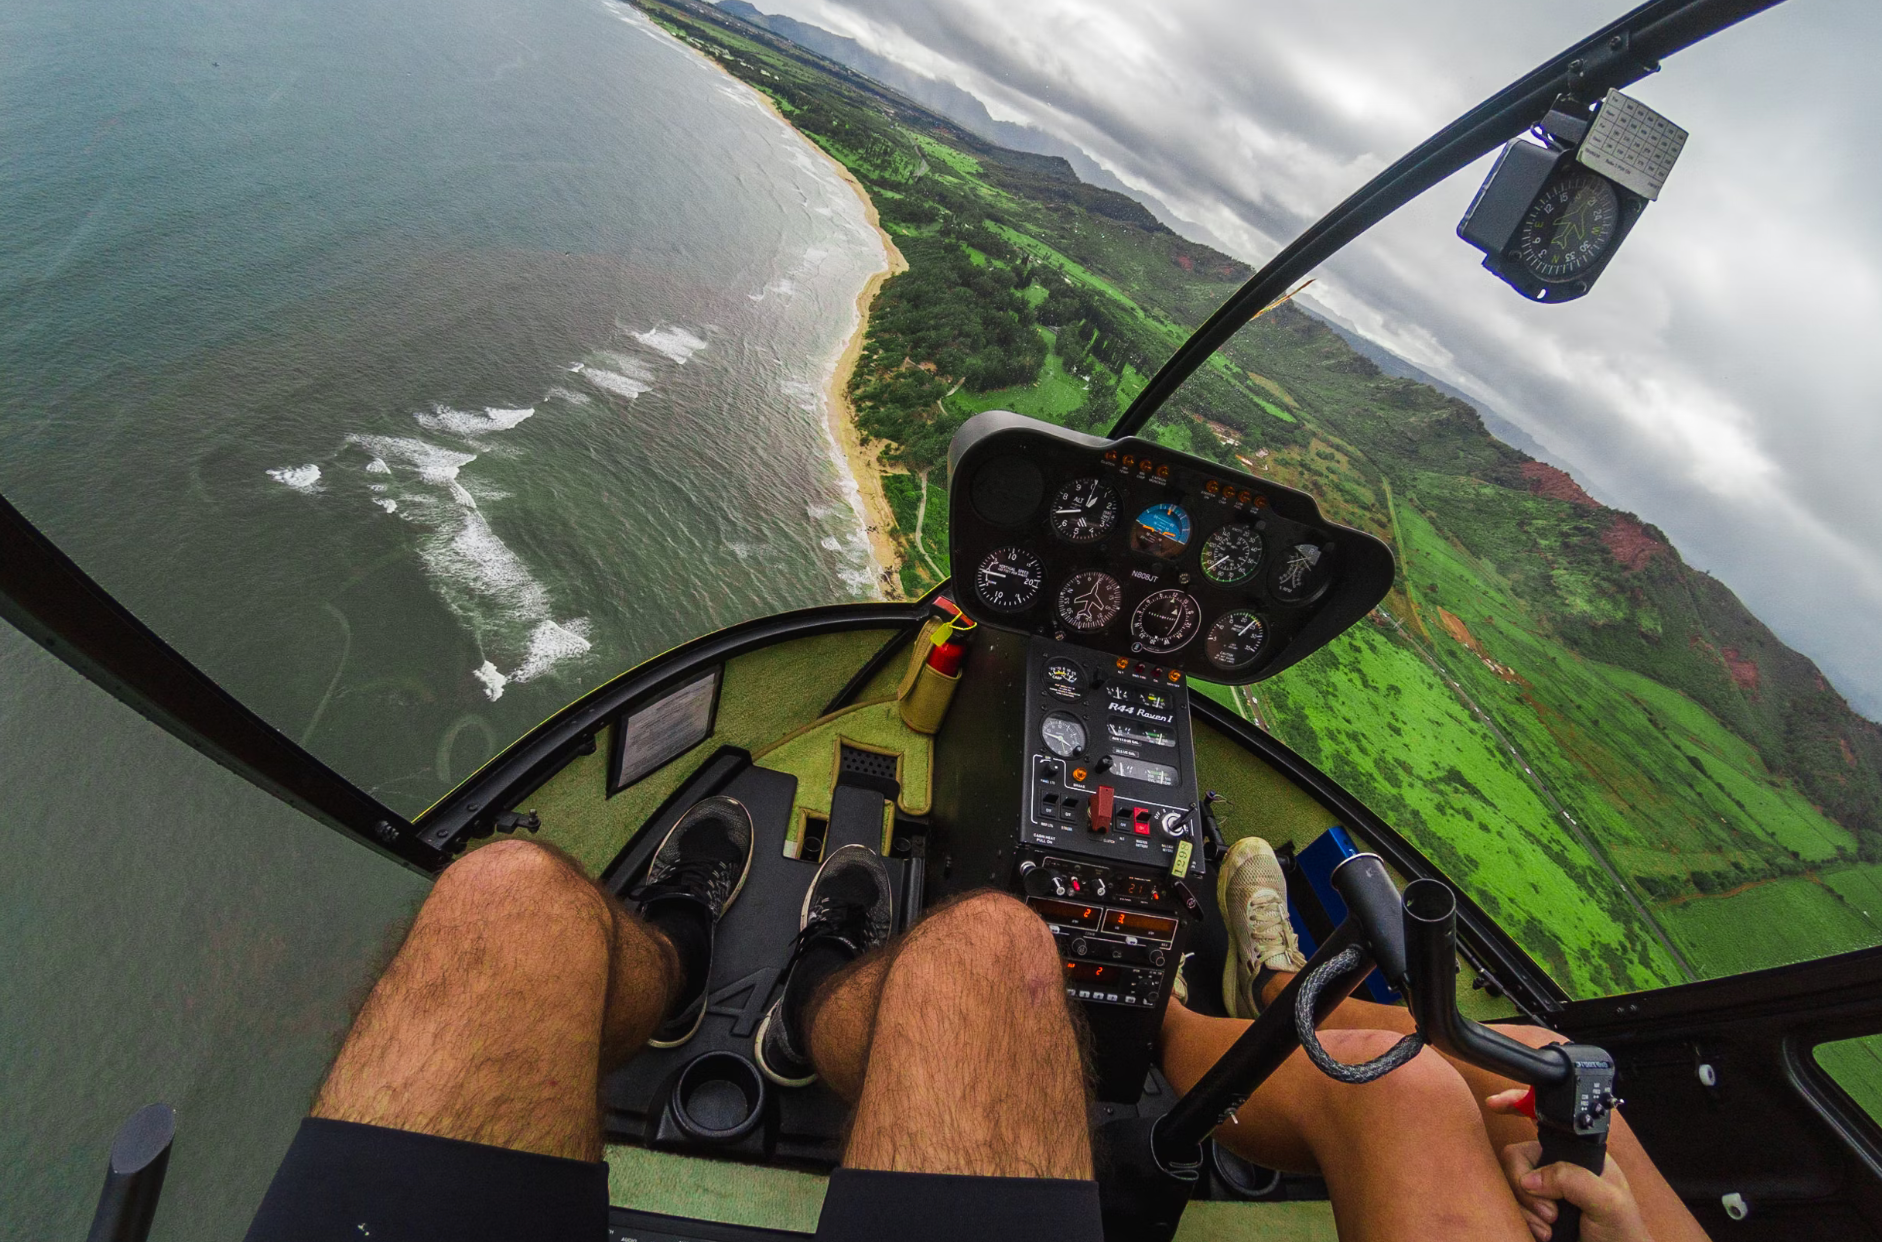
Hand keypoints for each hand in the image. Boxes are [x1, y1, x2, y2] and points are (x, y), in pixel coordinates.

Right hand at [1486, 1089, 1652, 1241]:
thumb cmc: (1622, 1232)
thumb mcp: (1608, 1201)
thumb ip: (1573, 1179)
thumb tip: (1532, 1179)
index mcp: (1578, 1153)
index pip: (1546, 1119)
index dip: (1519, 1104)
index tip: (1496, 1104)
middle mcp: (1556, 1166)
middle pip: (1518, 1155)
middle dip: (1525, 1183)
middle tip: (1549, 1211)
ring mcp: (1542, 1189)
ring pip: (1511, 1182)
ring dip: (1526, 1207)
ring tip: (1550, 1226)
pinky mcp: (1531, 1210)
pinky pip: (1510, 1205)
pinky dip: (1523, 1219)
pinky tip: (1543, 1233)